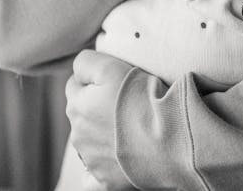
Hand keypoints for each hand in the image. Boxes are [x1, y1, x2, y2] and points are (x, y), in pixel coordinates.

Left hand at [66, 51, 133, 190]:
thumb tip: (78, 69)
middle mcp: (78, 135)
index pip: (75, 85)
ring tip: (130, 127)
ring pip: (89, 141)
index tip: (115, 81)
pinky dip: (98, 169)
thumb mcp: (110, 67)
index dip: (94, 79)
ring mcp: (91, 161)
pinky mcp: (105, 182)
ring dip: (101, 133)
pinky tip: (112, 159)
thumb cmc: (142, 98)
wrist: (168, 137)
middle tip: (125, 102)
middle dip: (96, 107)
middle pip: (81, 114)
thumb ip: (85, 63)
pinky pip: (92, 178)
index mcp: (76, 106)